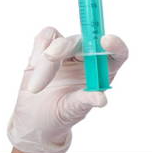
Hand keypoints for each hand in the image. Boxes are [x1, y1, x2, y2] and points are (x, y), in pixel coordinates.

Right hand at [7, 26, 128, 152]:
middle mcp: (89, 57)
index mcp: (103, 72)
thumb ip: (85, 101)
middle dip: (66, 47)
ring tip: (37, 87)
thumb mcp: (73, 111)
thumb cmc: (60, 115)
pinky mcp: (50, 45)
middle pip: (85, 40)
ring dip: (46, 61)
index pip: (118, 53)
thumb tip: (101, 99)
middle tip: (50, 57)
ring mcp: (70, 50)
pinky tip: (34, 70)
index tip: (106, 41)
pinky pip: (46, 36)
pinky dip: (37, 52)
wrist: (34, 116)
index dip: (116, 45)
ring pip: (61, 39)